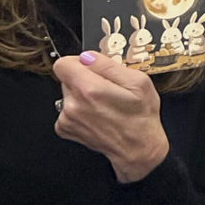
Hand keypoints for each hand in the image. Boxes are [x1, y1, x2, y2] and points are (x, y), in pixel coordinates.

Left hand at [53, 52, 169, 182]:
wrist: (136, 148)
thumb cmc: (141, 116)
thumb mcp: (138, 82)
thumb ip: (109, 65)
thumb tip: (87, 57)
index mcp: (90, 89)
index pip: (63, 64)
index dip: (78, 62)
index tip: (91, 68)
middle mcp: (73, 105)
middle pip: (67, 78)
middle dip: (84, 78)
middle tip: (106, 88)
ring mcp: (66, 118)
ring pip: (68, 92)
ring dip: (82, 94)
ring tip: (104, 104)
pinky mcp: (64, 128)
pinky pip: (66, 108)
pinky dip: (79, 108)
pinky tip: (96, 115)